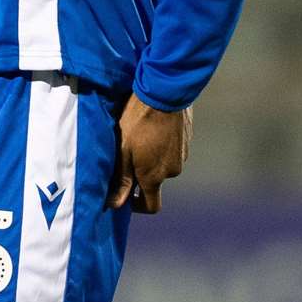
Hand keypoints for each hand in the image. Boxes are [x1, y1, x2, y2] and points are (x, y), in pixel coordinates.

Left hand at [109, 94, 192, 213]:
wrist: (163, 95)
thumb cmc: (137, 122)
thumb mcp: (123, 150)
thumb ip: (122, 179)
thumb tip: (115, 204)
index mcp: (154, 177)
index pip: (152, 206)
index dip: (139, 206)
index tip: (127, 197)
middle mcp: (171, 172)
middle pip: (155, 182)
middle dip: (141, 174)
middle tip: (127, 154)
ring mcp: (182, 157)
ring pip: (163, 164)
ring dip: (152, 157)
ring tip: (139, 137)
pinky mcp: (186, 142)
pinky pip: (172, 151)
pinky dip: (161, 146)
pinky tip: (152, 129)